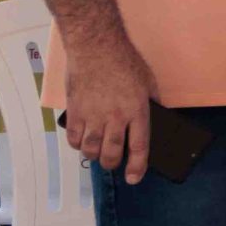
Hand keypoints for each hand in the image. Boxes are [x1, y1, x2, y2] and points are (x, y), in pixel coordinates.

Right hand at [62, 34, 157, 183]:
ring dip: (94, 156)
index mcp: (137, 111)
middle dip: (112, 164)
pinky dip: (77, 144)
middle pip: (112, 153)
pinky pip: (73, 137)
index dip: (137, 166)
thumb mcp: (148, 82)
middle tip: (112, 163)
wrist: (96, 46)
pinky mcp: (75, 110)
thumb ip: (150, 103)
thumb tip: (153, 119)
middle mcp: (115, 117)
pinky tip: (81, 141)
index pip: (139, 147)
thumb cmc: (125, 61)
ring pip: (91, 149)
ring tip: (97, 153)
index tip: (134, 178)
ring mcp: (93, 115)